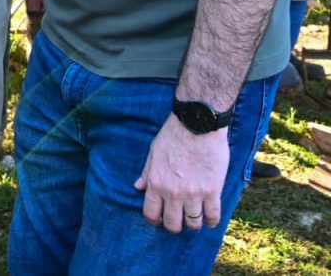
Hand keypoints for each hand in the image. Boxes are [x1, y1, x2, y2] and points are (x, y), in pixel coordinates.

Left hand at [134, 114, 227, 232]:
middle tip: (178, 219)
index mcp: (156, 182)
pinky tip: (210, 218)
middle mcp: (173, 192)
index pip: (151, 213)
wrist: (197, 125)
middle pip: (172, 224)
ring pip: (193, 224)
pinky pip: (213, 216)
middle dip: (174, 225)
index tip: (159, 220)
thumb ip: (146, 172)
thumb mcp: (153, 152)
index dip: (154, 221)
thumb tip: (137, 187)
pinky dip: (212, 221)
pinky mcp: (212, 191)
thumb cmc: (173, 135)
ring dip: (193, 224)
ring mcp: (194, 193)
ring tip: (195, 218)